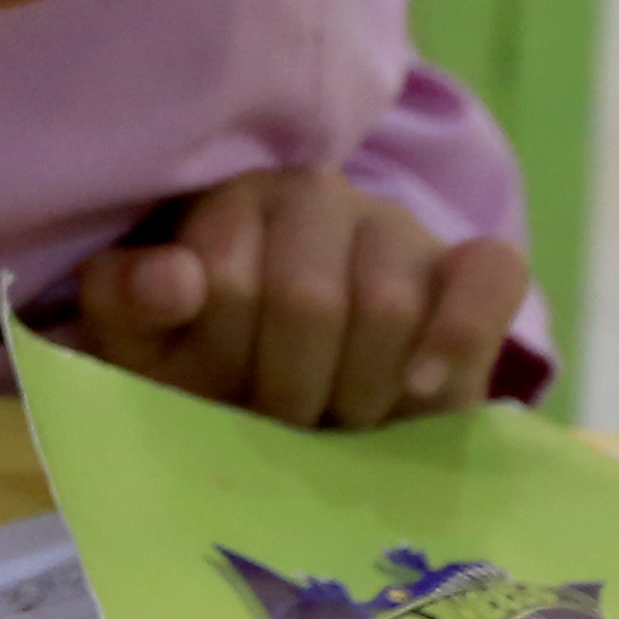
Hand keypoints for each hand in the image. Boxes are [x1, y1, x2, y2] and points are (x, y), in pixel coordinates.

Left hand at [73, 170, 533, 427]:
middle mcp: (318, 196)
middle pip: (310, 303)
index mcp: (232, 201)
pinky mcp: (471, 265)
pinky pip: (491, 276)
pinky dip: (458, 336)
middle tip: (283, 422)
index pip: (227, 283)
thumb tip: (174, 278)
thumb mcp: (140, 341)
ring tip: (338, 420)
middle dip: (291, 388)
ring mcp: (400, 228)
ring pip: (390, 307)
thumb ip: (127, 301)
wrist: (288, 402)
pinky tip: (419, 390)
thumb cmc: (207, 363)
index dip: (226, 360)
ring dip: (359, 392)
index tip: (220, 394)